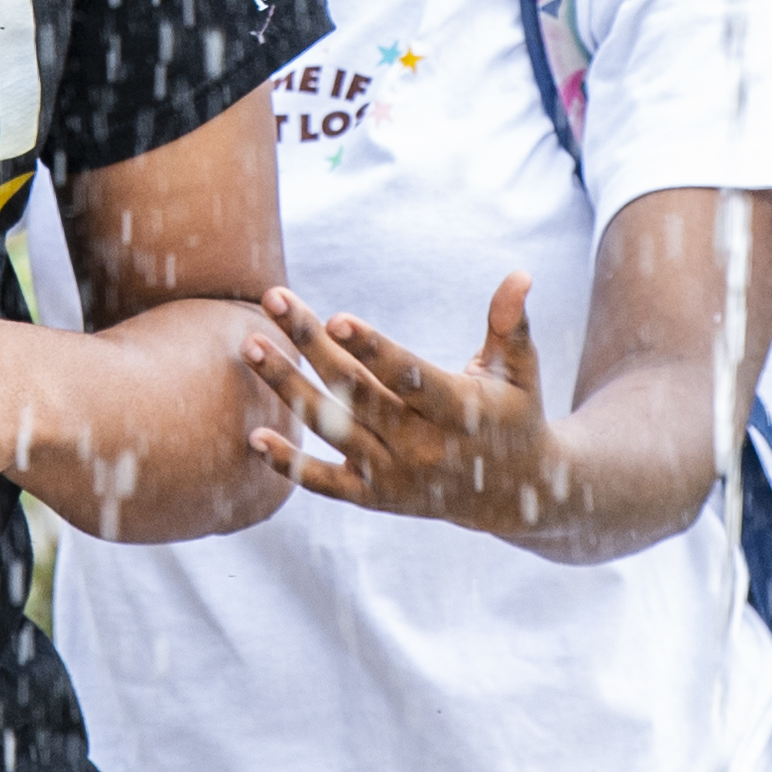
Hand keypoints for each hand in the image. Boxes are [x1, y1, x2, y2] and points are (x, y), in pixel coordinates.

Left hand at [264, 277, 575, 542]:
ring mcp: (395, 474)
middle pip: (356, 391)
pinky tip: (255, 438)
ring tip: (250, 346)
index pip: (409, 377)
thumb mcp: (521, 371)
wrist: (514, 496)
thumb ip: (510, 324)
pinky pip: (325, 484)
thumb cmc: (514, 416)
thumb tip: (519, 275)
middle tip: (273, 299)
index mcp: (458, 411)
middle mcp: (422, 446)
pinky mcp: (375, 497)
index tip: (335, 318)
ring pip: (332, 430)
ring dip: (288, 389)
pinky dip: (290, 466)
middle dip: (311, 345)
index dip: (373, 349)